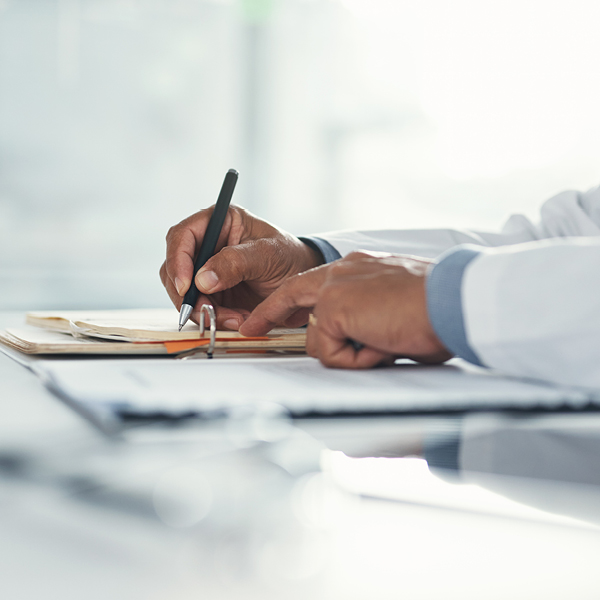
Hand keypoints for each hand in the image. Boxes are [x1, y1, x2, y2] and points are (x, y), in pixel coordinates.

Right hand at [159, 205, 322, 328]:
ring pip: (184, 292)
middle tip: (208, 311)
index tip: (187, 286)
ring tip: (234, 318)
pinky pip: (199, 308)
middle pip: (175, 268)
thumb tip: (202, 279)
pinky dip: (213, 318)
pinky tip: (236, 320)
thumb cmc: (288, 257)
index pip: (182, 236)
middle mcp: (207, 244)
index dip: (178, 261)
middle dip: (189, 294)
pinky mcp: (211, 292)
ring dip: (203, 310)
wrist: (301, 282)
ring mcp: (206, 269)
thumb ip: (235, 263)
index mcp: (219, 221)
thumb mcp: (267, 255)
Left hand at [240, 251, 452, 367]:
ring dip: (349, 353)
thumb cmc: (438, 307)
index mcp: (360, 268)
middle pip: (292, 294)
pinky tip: (382, 346)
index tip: (274, 311)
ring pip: (317, 337)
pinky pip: (329, 352)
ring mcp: (335, 287)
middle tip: (252, 328)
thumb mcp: (396, 307)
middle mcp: (344, 271)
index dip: (292, 300)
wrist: (453, 300)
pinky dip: (356, 360)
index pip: (316, 282)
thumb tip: (364, 341)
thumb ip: (370, 317)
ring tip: (385, 344)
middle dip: (269, 313)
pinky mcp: (333, 307)